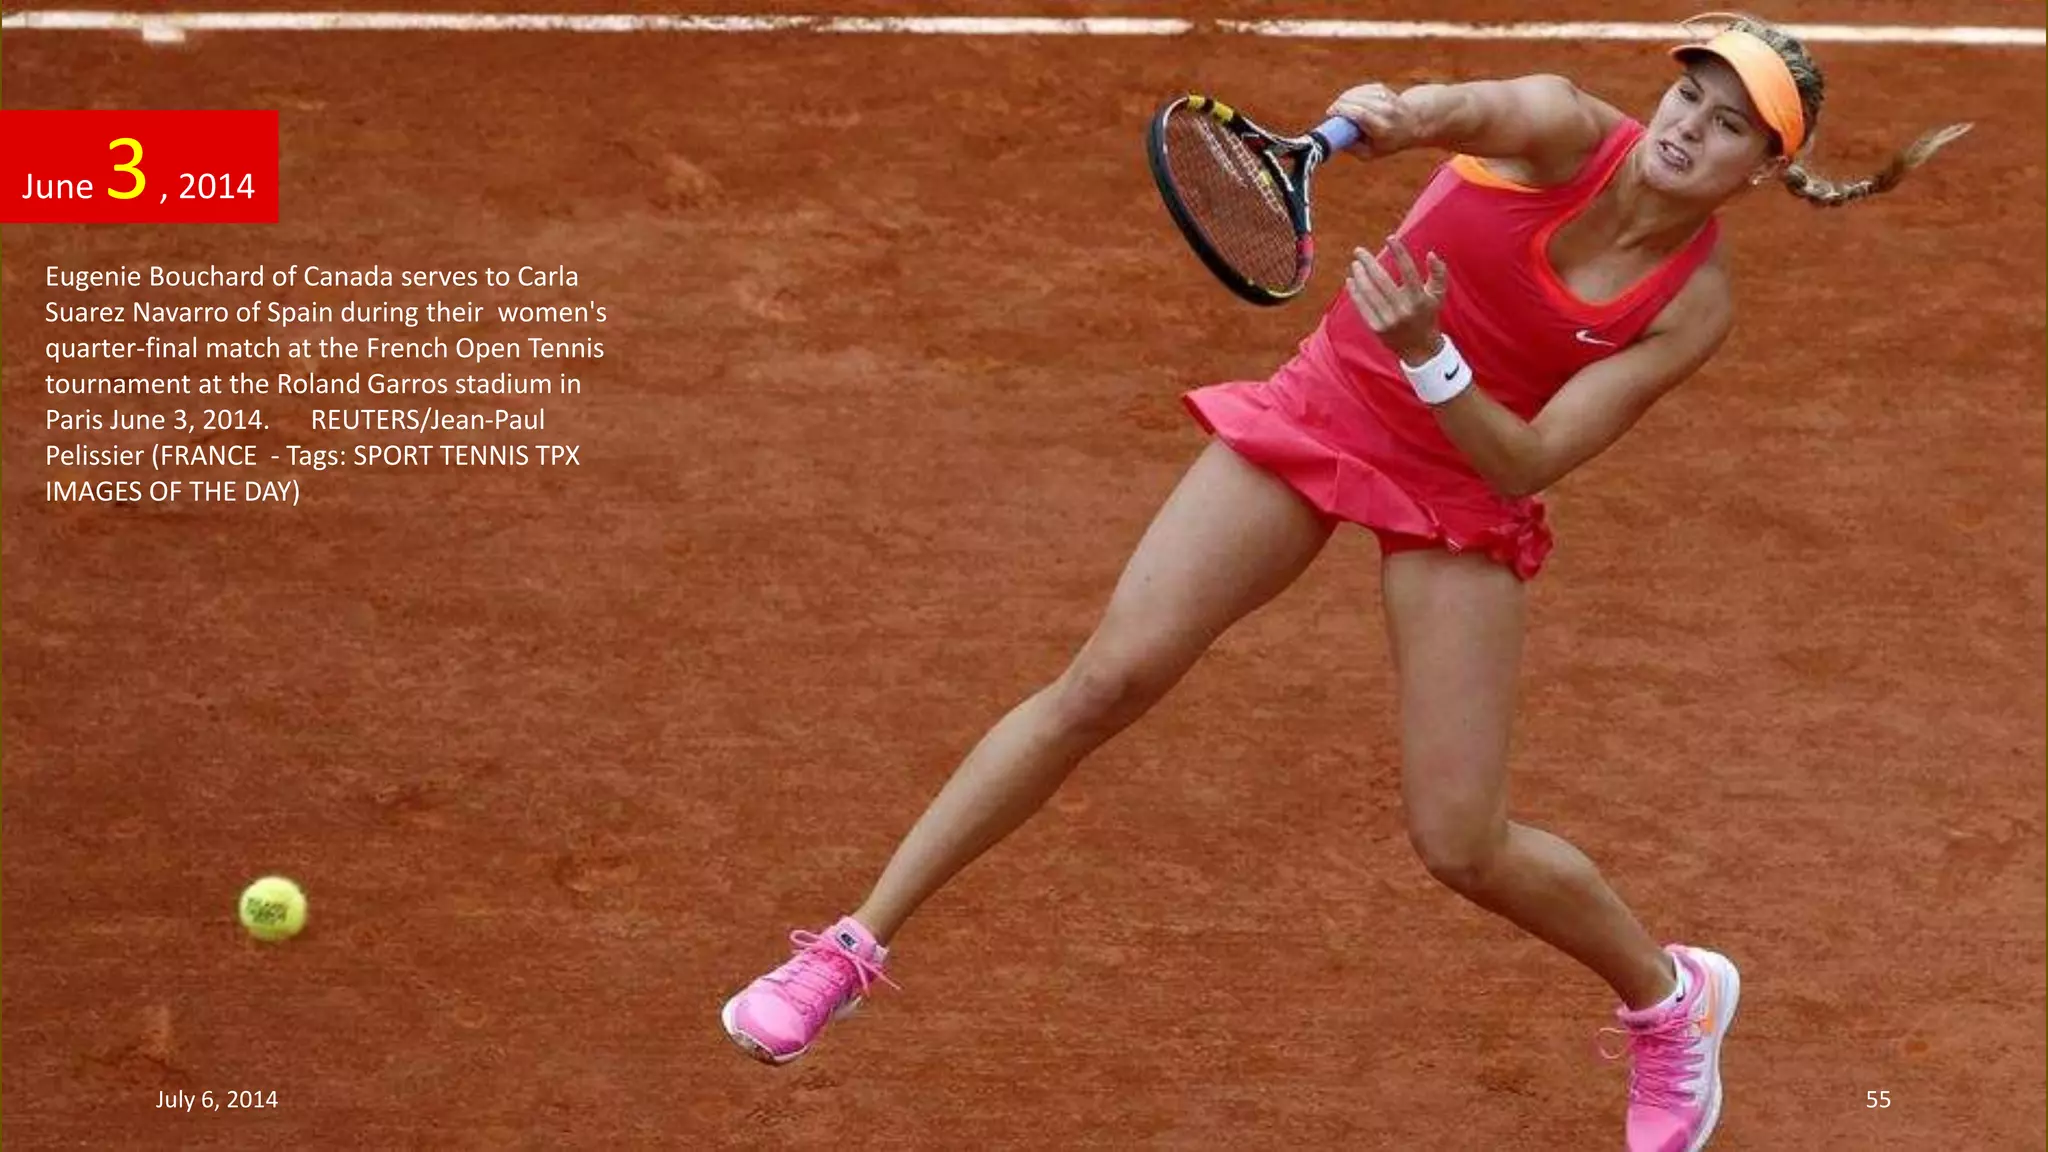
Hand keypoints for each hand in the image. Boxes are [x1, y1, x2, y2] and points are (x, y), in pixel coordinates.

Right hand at [1326, 83, 1415, 157]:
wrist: (1412, 123)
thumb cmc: (1387, 142)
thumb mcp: (1370, 153)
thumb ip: (1352, 148)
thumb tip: (1332, 139)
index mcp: (1383, 128)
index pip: (1359, 114)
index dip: (1342, 110)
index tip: (1330, 114)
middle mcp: (1386, 111)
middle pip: (1355, 101)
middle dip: (1339, 105)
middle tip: (1332, 113)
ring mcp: (1385, 98)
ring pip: (1356, 93)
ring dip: (1344, 100)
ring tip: (1340, 109)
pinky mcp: (1381, 89)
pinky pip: (1359, 89)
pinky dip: (1351, 95)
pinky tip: (1350, 102)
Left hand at [1346, 236, 1449, 364]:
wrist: (1419, 348)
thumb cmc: (1427, 315)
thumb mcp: (1438, 295)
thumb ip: (1438, 273)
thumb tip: (1431, 253)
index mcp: (1419, 299)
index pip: (1408, 270)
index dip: (1399, 252)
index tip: (1390, 238)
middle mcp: (1403, 309)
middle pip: (1382, 280)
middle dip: (1369, 262)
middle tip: (1359, 250)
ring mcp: (1389, 320)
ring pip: (1370, 292)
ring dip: (1359, 275)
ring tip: (1355, 263)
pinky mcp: (1377, 328)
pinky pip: (1363, 306)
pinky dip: (1355, 292)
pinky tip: (1351, 280)